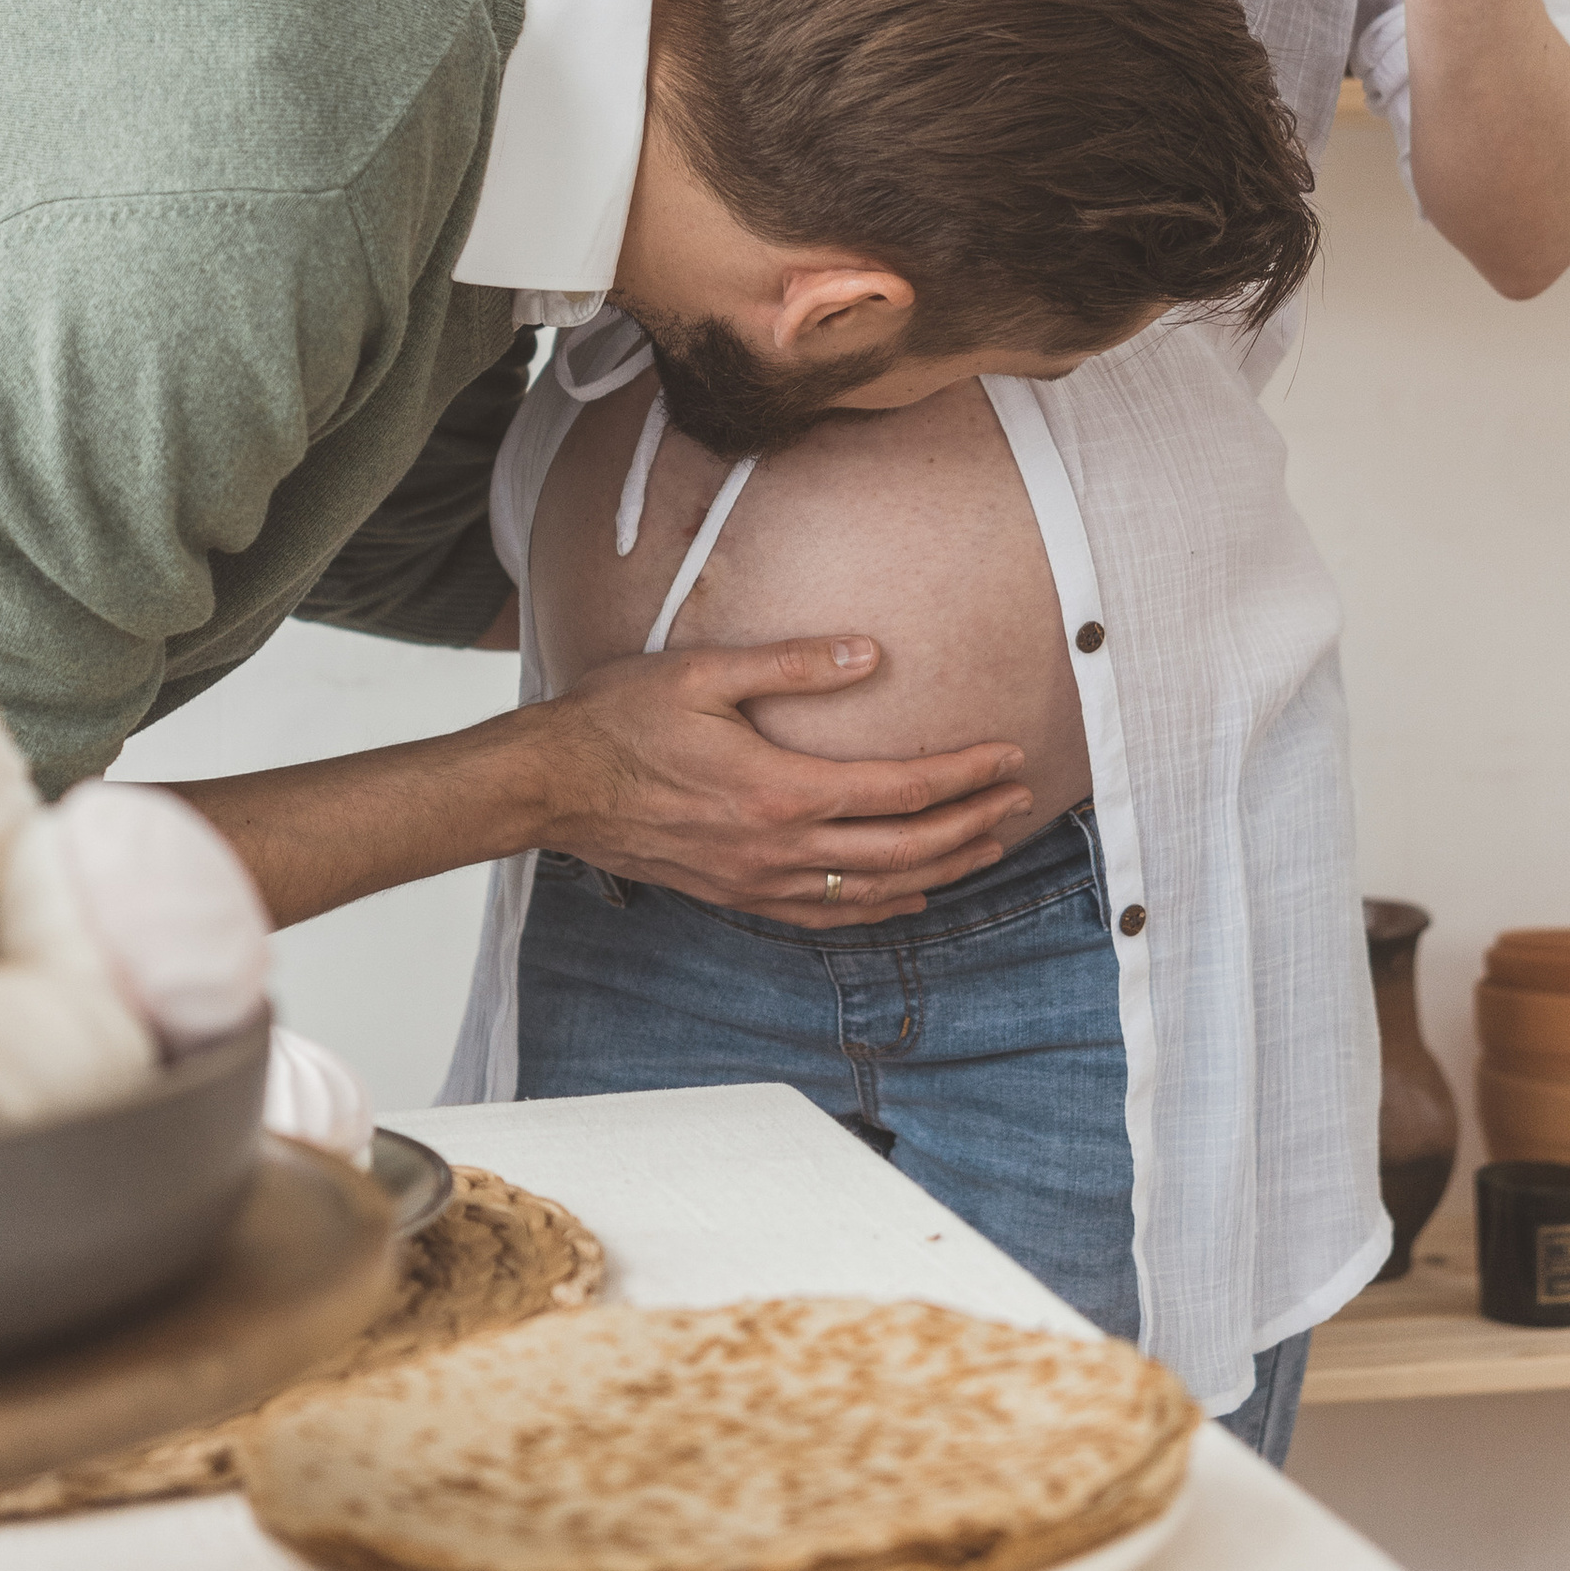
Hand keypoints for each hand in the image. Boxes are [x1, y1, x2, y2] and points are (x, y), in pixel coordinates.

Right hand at [540, 636, 1032, 922]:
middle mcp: (777, 849)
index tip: (1008, 754)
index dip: (963, 773)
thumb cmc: (618, 721)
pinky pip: (828, 916)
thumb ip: (794, 664)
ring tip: (988, 846)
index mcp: (779, 791)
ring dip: (940, 869)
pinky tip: (909, 896)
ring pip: (874, 892)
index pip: (899, 789)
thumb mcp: (704, 672)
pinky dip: (881, 909)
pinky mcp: (737, 895)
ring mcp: (757, 881)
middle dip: (972, 824)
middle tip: (1020, 800)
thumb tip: (871, 654)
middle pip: (903, 849)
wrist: (549, 785)